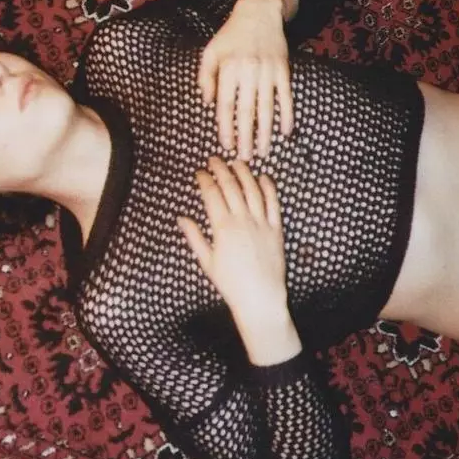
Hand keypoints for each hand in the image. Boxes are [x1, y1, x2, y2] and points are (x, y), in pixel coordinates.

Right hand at [177, 157, 286, 317]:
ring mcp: (261, 223)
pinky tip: (263, 177)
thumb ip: (194, 237)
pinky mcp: (276, 229)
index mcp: (223, 228)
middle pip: (231, 186)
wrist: (260, 298)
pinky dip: (268, 187)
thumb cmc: (231, 284)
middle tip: (214, 160)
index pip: (212, 194)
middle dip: (221, 169)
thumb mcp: (207, 261)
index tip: (199, 172)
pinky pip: (273, 203)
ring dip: (244, 173)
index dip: (204, 180)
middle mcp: (242, 221)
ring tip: (237, 162)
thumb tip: (181, 219)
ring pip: (252, 189)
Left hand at [199, 0, 294, 159]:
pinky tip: (285, 132)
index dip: (225, 127)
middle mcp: (249, 71)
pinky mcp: (283, 70)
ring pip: (267, 108)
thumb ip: (205, 77)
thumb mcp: (211, 51)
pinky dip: (287, 115)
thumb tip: (207, 103)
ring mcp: (268, 71)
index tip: (225, 146)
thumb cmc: (230, 35)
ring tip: (264, 152)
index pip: (226, 104)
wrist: (259, 12)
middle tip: (245, 158)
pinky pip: (286, 97)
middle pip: (247, 110)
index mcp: (228, 68)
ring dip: (266, 132)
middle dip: (246, 137)